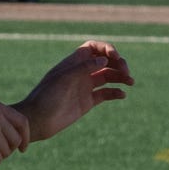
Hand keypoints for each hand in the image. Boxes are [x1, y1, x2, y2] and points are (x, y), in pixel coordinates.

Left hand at [17, 42, 132, 140]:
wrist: (37, 120)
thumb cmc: (46, 97)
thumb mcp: (63, 79)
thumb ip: (84, 68)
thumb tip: (104, 60)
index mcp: (73, 63)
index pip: (93, 48)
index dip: (106, 49)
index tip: (115, 57)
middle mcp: (81, 73)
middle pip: (105, 61)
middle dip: (118, 63)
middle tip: (126, 72)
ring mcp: (85, 87)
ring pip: (108, 76)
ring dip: (121, 77)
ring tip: (131, 82)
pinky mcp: (88, 101)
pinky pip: (106, 93)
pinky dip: (116, 92)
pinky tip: (121, 95)